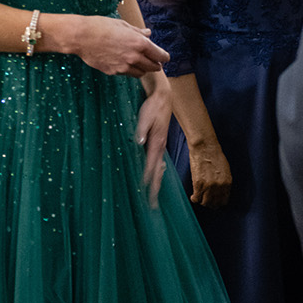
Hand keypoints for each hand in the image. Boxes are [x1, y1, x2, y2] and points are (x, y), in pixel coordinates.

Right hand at [77, 17, 169, 77]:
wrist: (81, 37)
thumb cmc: (101, 26)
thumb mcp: (122, 25)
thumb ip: (138, 32)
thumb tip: (148, 34)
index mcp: (140, 43)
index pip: (160, 55)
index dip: (164, 57)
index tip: (164, 57)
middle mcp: (134, 57)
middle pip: (153, 67)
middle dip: (156, 64)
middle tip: (155, 62)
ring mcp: (124, 66)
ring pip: (141, 73)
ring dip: (143, 69)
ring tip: (139, 63)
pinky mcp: (114, 72)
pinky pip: (126, 74)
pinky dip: (128, 70)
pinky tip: (123, 62)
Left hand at [136, 74, 170, 205]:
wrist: (163, 97)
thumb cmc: (152, 107)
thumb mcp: (145, 115)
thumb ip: (141, 129)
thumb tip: (139, 141)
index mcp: (156, 143)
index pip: (151, 165)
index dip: (147, 178)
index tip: (143, 191)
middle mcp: (160, 148)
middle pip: (157, 173)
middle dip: (154, 189)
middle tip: (152, 205)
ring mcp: (160, 147)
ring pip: (158, 170)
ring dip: (155, 184)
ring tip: (152, 198)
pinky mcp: (158, 144)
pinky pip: (157, 163)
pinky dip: (155, 174)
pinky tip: (153, 179)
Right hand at [187, 139, 231, 207]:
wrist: (204, 147)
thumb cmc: (214, 155)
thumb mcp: (225, 170)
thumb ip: (223, 182)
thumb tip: (219, 191)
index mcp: (227, 183)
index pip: (224, 200)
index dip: (218, 203)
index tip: (214, 202)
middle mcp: (219, 186)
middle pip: (214, 204)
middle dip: (209, 204)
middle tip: (205, 201)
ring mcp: (208, 186)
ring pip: (205, 203)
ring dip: (201, 202)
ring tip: (199, 198)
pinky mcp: (198, 184)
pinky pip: (196, 198)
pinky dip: (194, 199)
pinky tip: (193, 197)